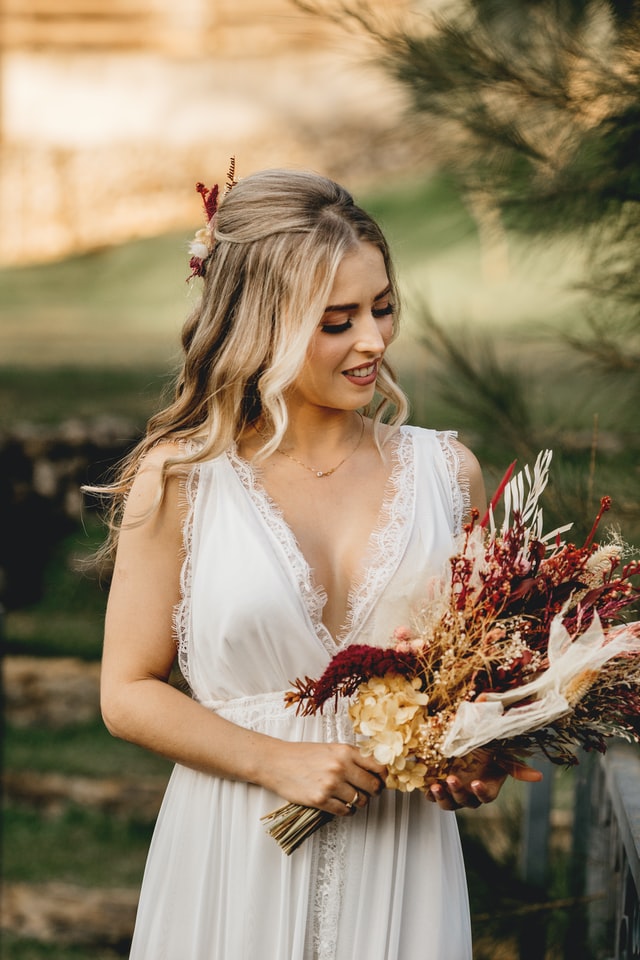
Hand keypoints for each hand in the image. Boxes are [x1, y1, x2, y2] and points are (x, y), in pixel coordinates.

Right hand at [265, 740, 385, 816]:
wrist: (276, 762)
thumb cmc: (302, 755)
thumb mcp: (330, 748)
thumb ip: (351, 757)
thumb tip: (374, 769)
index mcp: (345, 751)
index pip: (378, 766)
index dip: (383, 776)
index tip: (382, 780)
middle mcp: (340, 766)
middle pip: (373, 786)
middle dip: (373, 792)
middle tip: (368, 792)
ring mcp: (331, 784)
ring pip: (360, 801)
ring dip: (358, 802)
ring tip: (350, 798)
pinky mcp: (321, 800)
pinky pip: (345, 811)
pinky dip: (346, 811)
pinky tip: (340, 805)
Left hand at [426, 748, 542, 811]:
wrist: (462, 738)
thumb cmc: (485, 744)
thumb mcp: (499, 750)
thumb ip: (515, 764)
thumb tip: (539, 777)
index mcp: (487, 786)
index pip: (487, 797)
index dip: (482, 793)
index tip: (476, 783)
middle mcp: (471, 792)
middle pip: (466, 802)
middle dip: (458, 792)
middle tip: (452, 779)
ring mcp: (454, 791)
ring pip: (449, 804)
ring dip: (442, 797)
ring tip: (435, 786)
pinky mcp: (439, 786)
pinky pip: (433, 796)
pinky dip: (429, 794)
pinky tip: (425, 786)